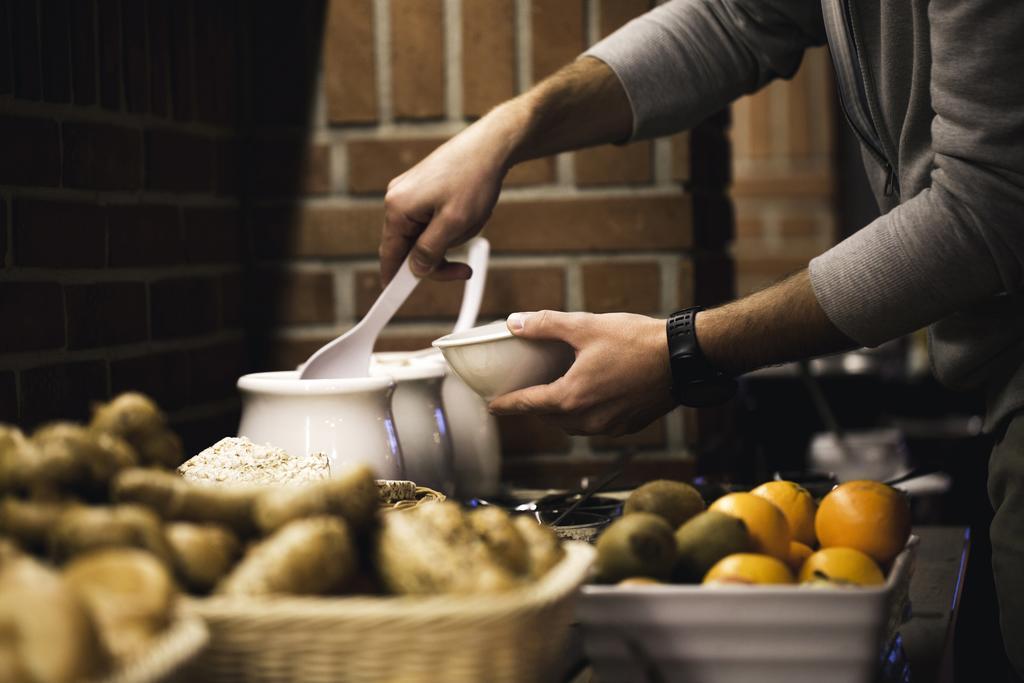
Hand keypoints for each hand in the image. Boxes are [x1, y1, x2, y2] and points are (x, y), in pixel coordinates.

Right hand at [380, 107, 522, 283]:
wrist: (491, 146)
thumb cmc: (474, 181)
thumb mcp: (454, 225)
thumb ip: (430, 251)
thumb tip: (413, 270)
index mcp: (397, 208)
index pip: (390, 255)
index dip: (396, 281)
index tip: (397, 300)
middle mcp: (397, 199)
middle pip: (407, 248)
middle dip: (437, 259)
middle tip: (464, 269)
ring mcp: (409, 192)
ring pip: (423, 236)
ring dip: (448, 241)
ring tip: (471, 223)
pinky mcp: (423, 188)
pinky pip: (431, 221)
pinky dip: (450, 226)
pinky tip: (468, 213)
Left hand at [488, 311, 675, 435]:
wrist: (684, 358)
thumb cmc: (636, 341)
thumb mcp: (586, 326)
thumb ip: (546, 325)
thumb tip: (515, 322)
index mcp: (572, 398)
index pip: (528, 404)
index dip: (507, 405)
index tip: (492, 406)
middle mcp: (589, 420)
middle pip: (550, 417)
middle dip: (536, 407)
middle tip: (528, 392)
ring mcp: (611, 427)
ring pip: (574, 425)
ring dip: (562, 412)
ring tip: (559, 392)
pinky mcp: (629, 426)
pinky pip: (598, 425)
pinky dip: (588, 413)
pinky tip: (593, 394)